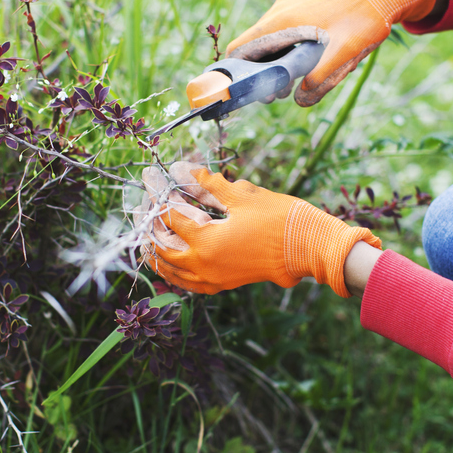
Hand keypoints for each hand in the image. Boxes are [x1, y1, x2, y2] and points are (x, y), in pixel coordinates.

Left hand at [137, 161, 380, 295]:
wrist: (309, 249)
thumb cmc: (280, 220)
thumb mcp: (241, 195)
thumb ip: (207, 183)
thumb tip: (182, 169)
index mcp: (205, 242)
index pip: (168, 214)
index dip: (157, 192)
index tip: (150, 175)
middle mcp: (203, 265)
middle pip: (161, 245)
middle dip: (149, 223)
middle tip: (144, 203)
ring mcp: (212, 278)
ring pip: (170, 269)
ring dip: (155, 249)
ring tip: (148, 231)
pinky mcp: (223, 283)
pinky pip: (186, 281)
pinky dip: (173, 270)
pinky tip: (170, 260)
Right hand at [226, 0, 437, 105]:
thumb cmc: (364, 20)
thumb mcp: (344, 55)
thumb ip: (320, 80)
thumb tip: (299, 101)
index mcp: (282, 20)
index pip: (240, 48)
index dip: (239, 74)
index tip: (252, 93)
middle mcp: (280, 10)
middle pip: (255, 47)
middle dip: (263, 73)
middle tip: (281, 94)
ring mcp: (290, 5)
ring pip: (272, 40)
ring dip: (278, 62)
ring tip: (299, 79)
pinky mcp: (302, 6)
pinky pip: (285, 31)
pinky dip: (290, 49)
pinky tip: (313, 59)